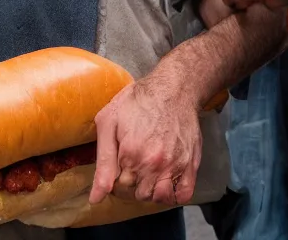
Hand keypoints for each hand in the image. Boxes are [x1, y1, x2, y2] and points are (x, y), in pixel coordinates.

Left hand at [89, 77, 201, 206]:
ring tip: (145, 173)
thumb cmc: (136, 102)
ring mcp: (175, 166)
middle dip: (130, 186)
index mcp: (130, 155)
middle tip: (129, 167)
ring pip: (159, 198)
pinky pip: (183, 195)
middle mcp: (154, 165)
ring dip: (150, 191)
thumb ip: (102, 161)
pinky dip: (173, 194)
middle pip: (138, 195)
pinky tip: (164, 181)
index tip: (115, 168)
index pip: (118, 189)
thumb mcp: (108, 122)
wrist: (172, 90)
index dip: (114, 180)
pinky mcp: (191, 165)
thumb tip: (96, 196)